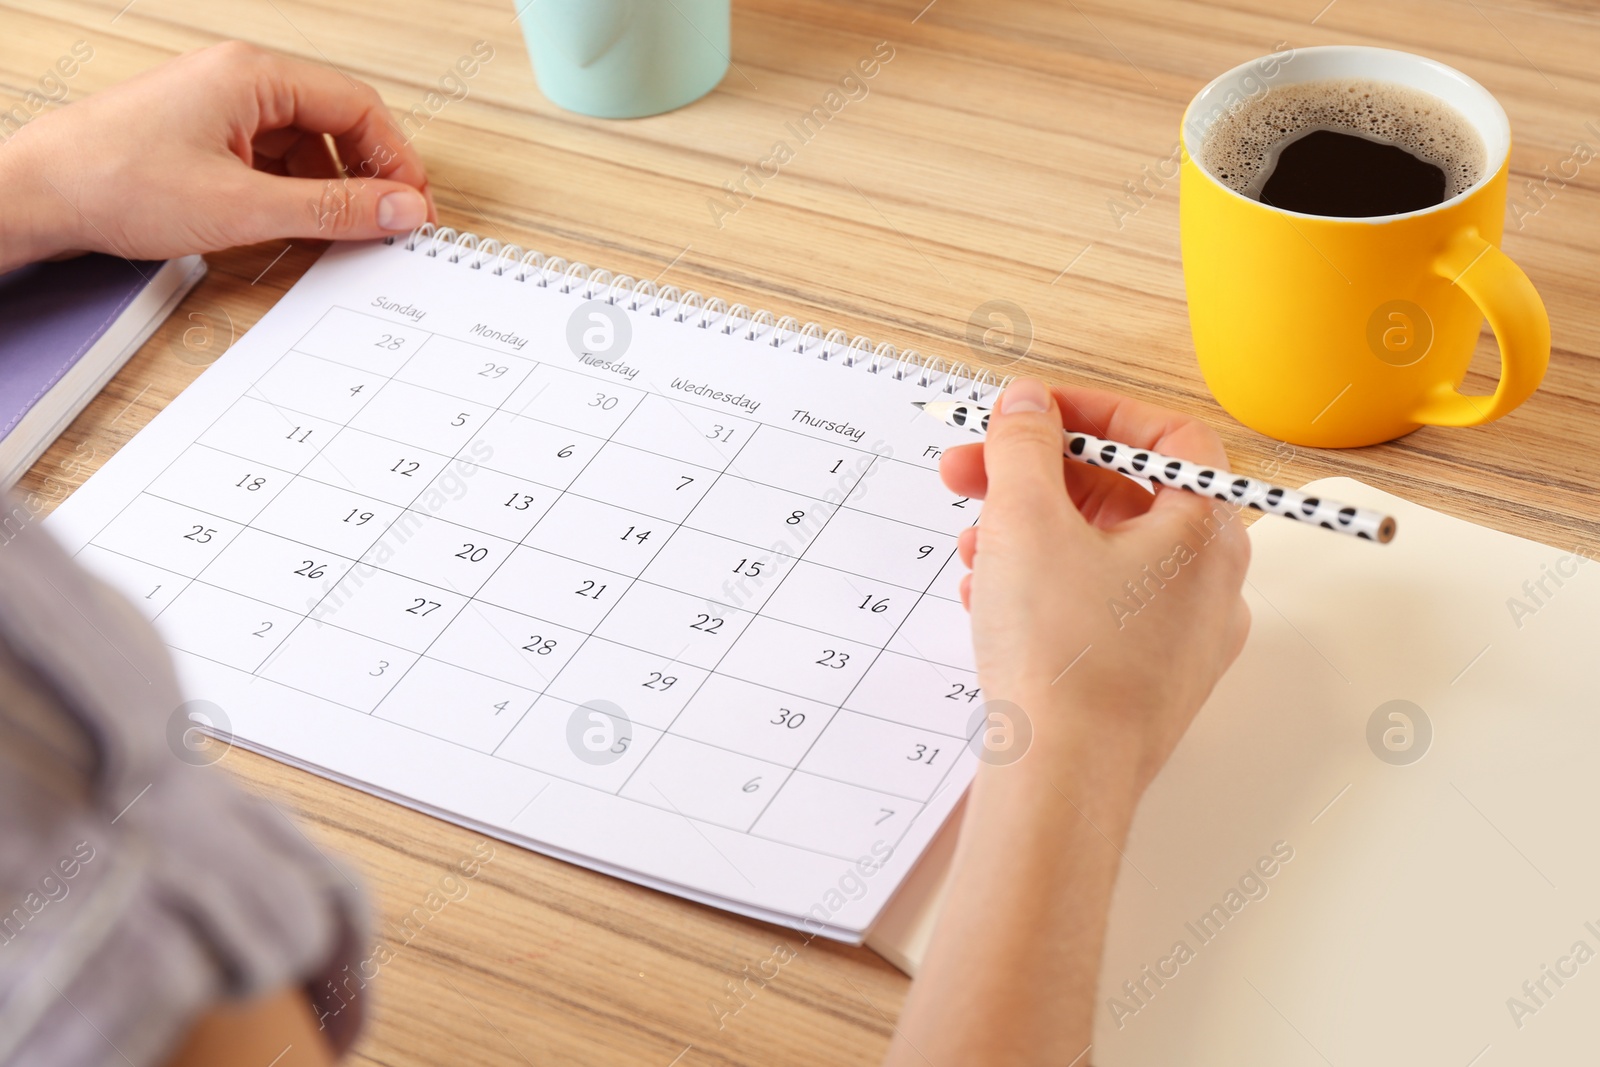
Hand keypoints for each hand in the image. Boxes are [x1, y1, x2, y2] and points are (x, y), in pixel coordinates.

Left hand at [0, 41, 434, 272]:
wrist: (37, 196)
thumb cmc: (113, 182)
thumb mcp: (242, 207)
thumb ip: (332, 210)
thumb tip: (398, 210)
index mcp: (253, 75)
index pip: (358, 107)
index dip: (396, 161)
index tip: (413, 209)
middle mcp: (241, 81)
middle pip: (338, 123)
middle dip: (369, 176)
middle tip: (390, 224)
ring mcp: (223, 109)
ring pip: (308, 146)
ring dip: (332, 190)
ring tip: (344, 234)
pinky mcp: (207, 138)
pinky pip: (275, 161)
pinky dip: (297, 195)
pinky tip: (299, 228)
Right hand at [887, 381, 1251, 1066]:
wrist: (1060, 782)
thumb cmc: (1062, 658)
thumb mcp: (1027, 520)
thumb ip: (1024, 444)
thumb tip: (1026, 406)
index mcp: (1207, 532)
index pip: (1167, 436)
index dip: (1095, 411)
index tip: (1032, 412)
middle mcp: (1211, 584)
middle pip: (1126, 494)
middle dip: (1037, 478)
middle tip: (971, 472)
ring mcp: (1181, 639)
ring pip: (1104, 554)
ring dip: (1031, 533)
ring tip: (972, 548)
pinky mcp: (1145, 682)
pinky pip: (1097, 608)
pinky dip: (1043, 587)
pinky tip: (987, 598)